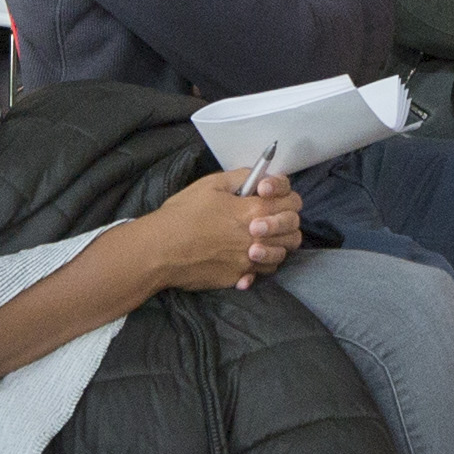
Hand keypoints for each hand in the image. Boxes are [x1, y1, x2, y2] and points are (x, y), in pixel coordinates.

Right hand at [142, 163, 304, 293]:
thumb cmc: (182, 214)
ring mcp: (249, 260)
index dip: (286, 196)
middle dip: (287, 223)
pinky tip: (246, 257)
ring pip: (282, 255)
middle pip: (294, 232)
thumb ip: (241, 177)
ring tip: (260, 239)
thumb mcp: (211, 184)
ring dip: (277, 245)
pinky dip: (259, 265)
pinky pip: (261, 273)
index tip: (268, 194)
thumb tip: (259, 176)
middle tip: (268, 218)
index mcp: (254, 210)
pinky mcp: (238, 277)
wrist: (159, 250)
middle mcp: (258, 237)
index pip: (292, 202)